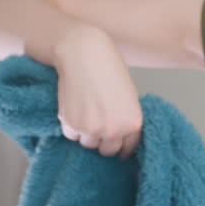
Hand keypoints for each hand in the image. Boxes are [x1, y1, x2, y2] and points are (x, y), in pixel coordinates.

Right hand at [53, 25, 142, 159]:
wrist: (84, 55)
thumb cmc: (109, 69)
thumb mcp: (127, 97)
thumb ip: (125, 119)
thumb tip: (119, 136)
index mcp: (133, 124)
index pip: (127, 148)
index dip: (120, 144)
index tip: (115, 142)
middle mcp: (113, 131)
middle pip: (107, 150)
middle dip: (103, 140)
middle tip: (98, 123)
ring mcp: (91, 130)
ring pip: (88, 143)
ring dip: (86, 133)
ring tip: (86, 111)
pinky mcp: (71, 125)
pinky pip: (72, 135)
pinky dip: (72, 126)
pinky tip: (75, 108)